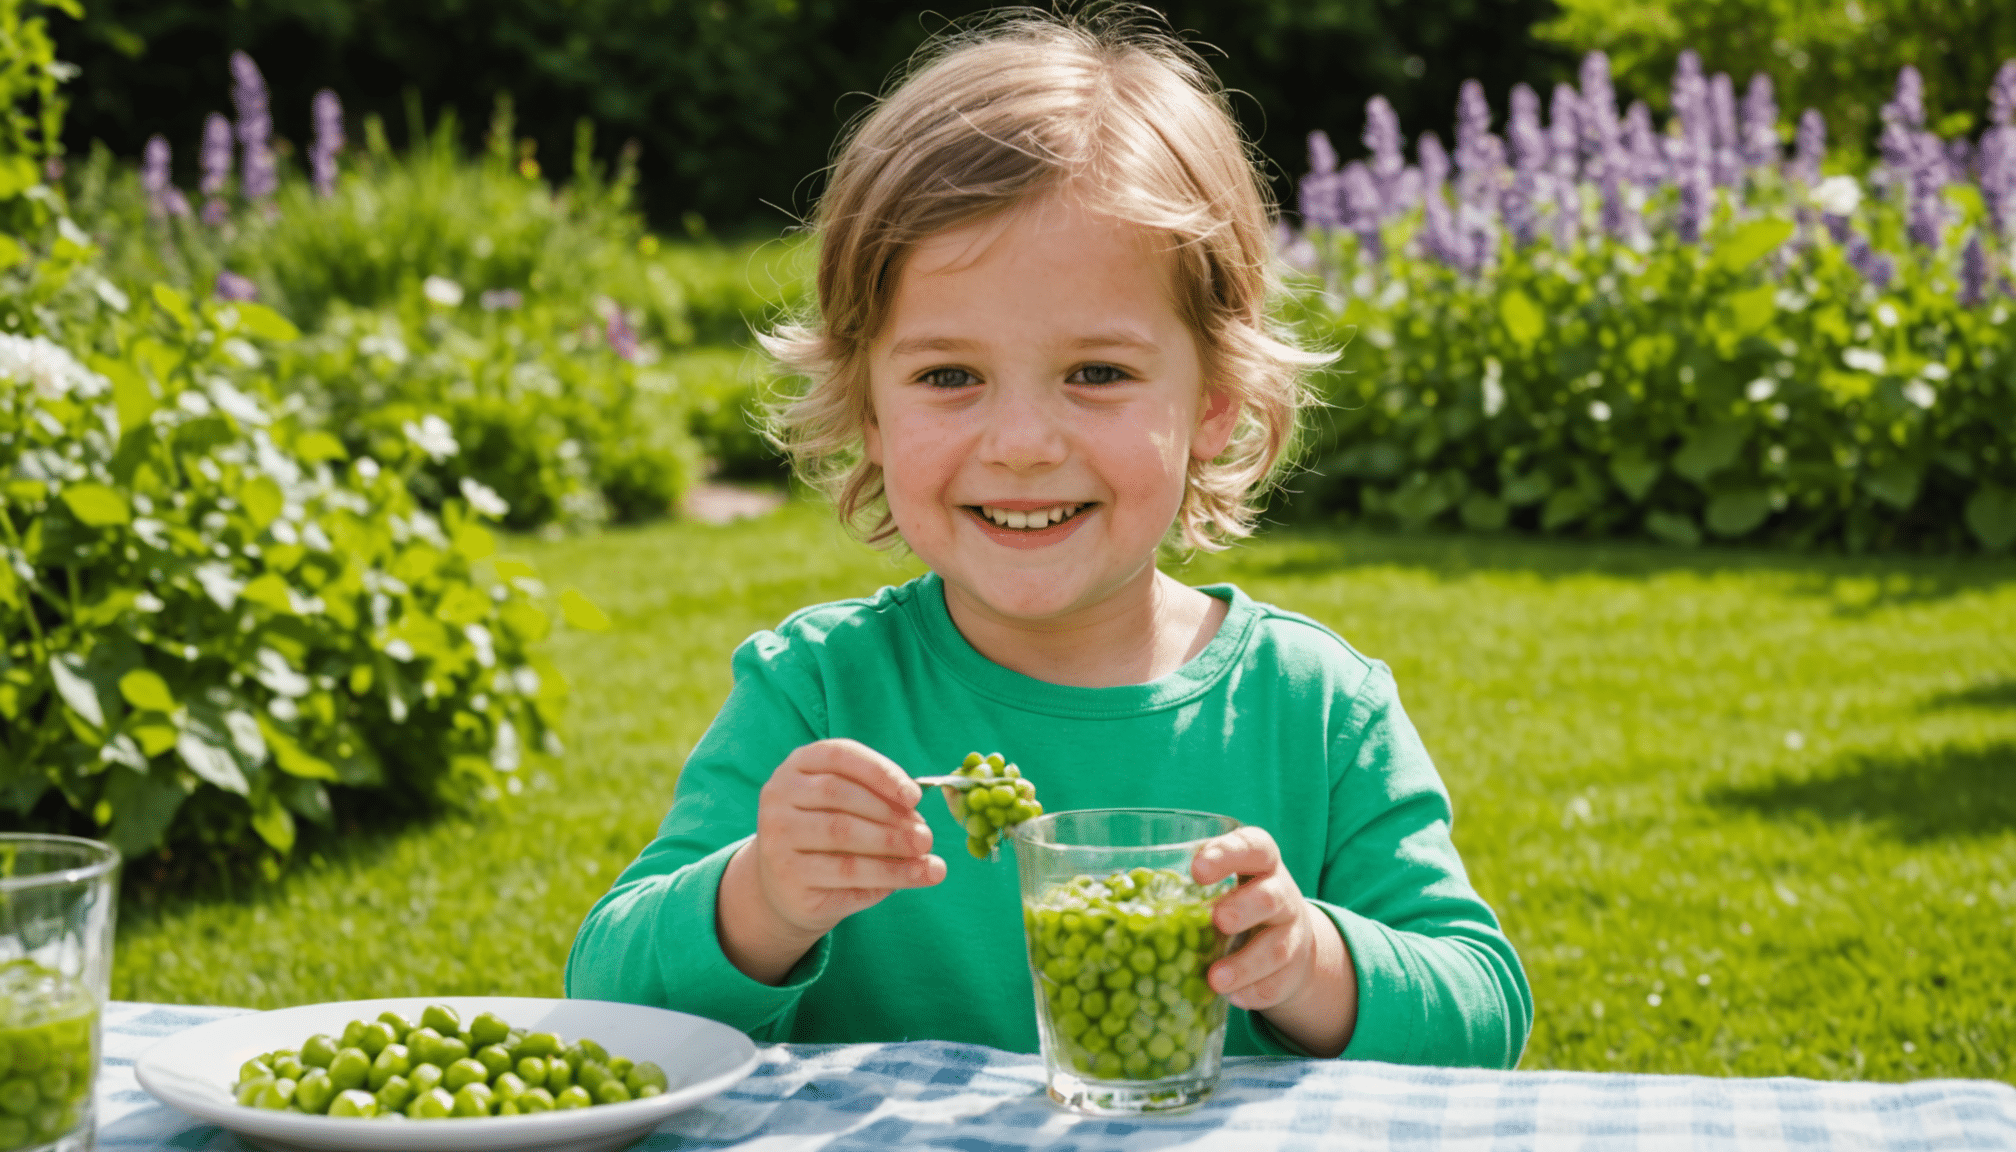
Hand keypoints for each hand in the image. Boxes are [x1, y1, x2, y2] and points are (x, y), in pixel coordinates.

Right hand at [718, 739, 946, 983]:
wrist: (788, 885)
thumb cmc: (829, 834)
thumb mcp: (849, 805)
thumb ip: (881, 802)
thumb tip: (919, 822)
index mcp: (798, 766)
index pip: (839, 755)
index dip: (881, 772)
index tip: (915, 797)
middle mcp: (778, 797)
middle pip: (840, 797)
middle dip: (890, 817)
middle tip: (926, 836)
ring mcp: (776, 838)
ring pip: (842, 837)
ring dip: (892, 849)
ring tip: (926, 859)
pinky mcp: (787, 878)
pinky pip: (843, 876)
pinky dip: (885, 876)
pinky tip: (911, 878)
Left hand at [1191, 825, 1356, 1055]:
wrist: (1287, 944)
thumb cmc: (1235, 903)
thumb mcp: (1220, 884)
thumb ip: (1188, 883)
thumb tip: (1118, 890)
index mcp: (1259, 862)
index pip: (1253, 846)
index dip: (1228, 855)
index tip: (1198, 870)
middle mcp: (1280, 894)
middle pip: (1269, 896)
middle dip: (1243, 908)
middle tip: (1217, 919)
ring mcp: (1290, 934)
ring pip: (1275, 947)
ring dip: (1244, 964)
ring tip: (1215, 979)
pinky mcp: (1291, 971)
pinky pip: (1275, 983)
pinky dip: (1253, 991)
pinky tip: (1233, 997)